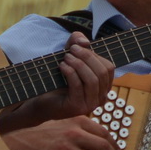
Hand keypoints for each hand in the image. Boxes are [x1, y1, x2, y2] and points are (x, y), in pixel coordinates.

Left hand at [0, 33, 115, 130]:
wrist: (42, 101)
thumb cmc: (58, 79)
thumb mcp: (70, 57)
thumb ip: (78, 43)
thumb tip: (85, 41)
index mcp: (103, 87)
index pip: (109, 68)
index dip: (95, 55)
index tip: (78, 47)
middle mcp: (101, 98)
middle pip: (102, 72)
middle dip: (87, 57)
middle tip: (72, 49)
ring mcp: (90, 105)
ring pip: (92, 80)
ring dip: (79, 64)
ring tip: (66, 57)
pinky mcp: (77, 108)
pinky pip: (78, 86)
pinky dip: (70, 73)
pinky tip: (62, 66)